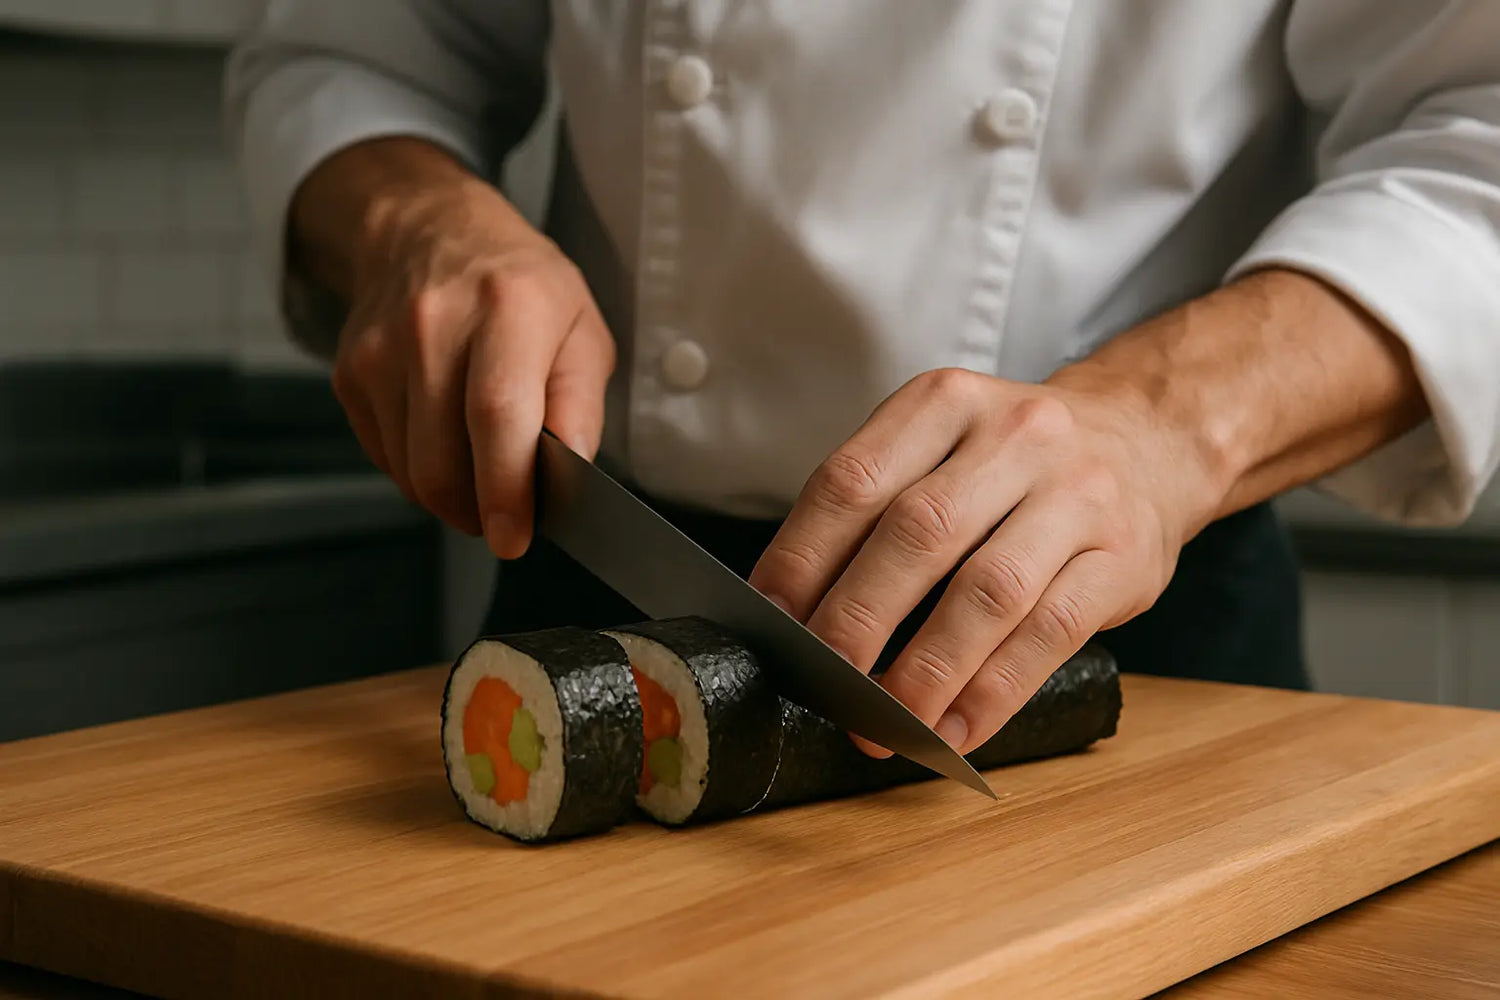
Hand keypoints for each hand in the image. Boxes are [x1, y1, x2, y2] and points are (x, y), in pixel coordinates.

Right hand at [294, 139, 614, 557]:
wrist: (429, 231)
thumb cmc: (520, 287)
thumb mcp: (582, 330)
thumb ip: (581, 406)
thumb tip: (573, 475)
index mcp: (509, 306)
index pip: (498, 415)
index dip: (506, 489)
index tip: (516, 535)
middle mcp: (435, 324)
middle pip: (444, 460)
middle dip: (480, 511)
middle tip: (509, 516)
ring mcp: (382, 350)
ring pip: (412, 472)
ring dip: (453, 498)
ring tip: (484, 474)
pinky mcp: (351, 374)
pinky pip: (388, 459)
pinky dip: (422, 474)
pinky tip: (448, 444)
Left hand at [747, 366, 1223, 756]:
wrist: (1151, 439)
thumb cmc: (1017, 464)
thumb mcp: (945, 445)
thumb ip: (878, 507)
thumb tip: (795, 611)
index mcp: (946, 402)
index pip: (855, 480)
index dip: (803, 555)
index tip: (770, 618)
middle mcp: (1015, 437)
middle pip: (917, 533)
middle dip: (856, 619)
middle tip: (822, 681)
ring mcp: (1077, 495)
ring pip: (987, 591)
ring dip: (926, 670)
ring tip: (884, 723)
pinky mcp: (1124, 558)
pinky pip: (1049, 635)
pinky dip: (993, 692)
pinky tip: (954, 731)